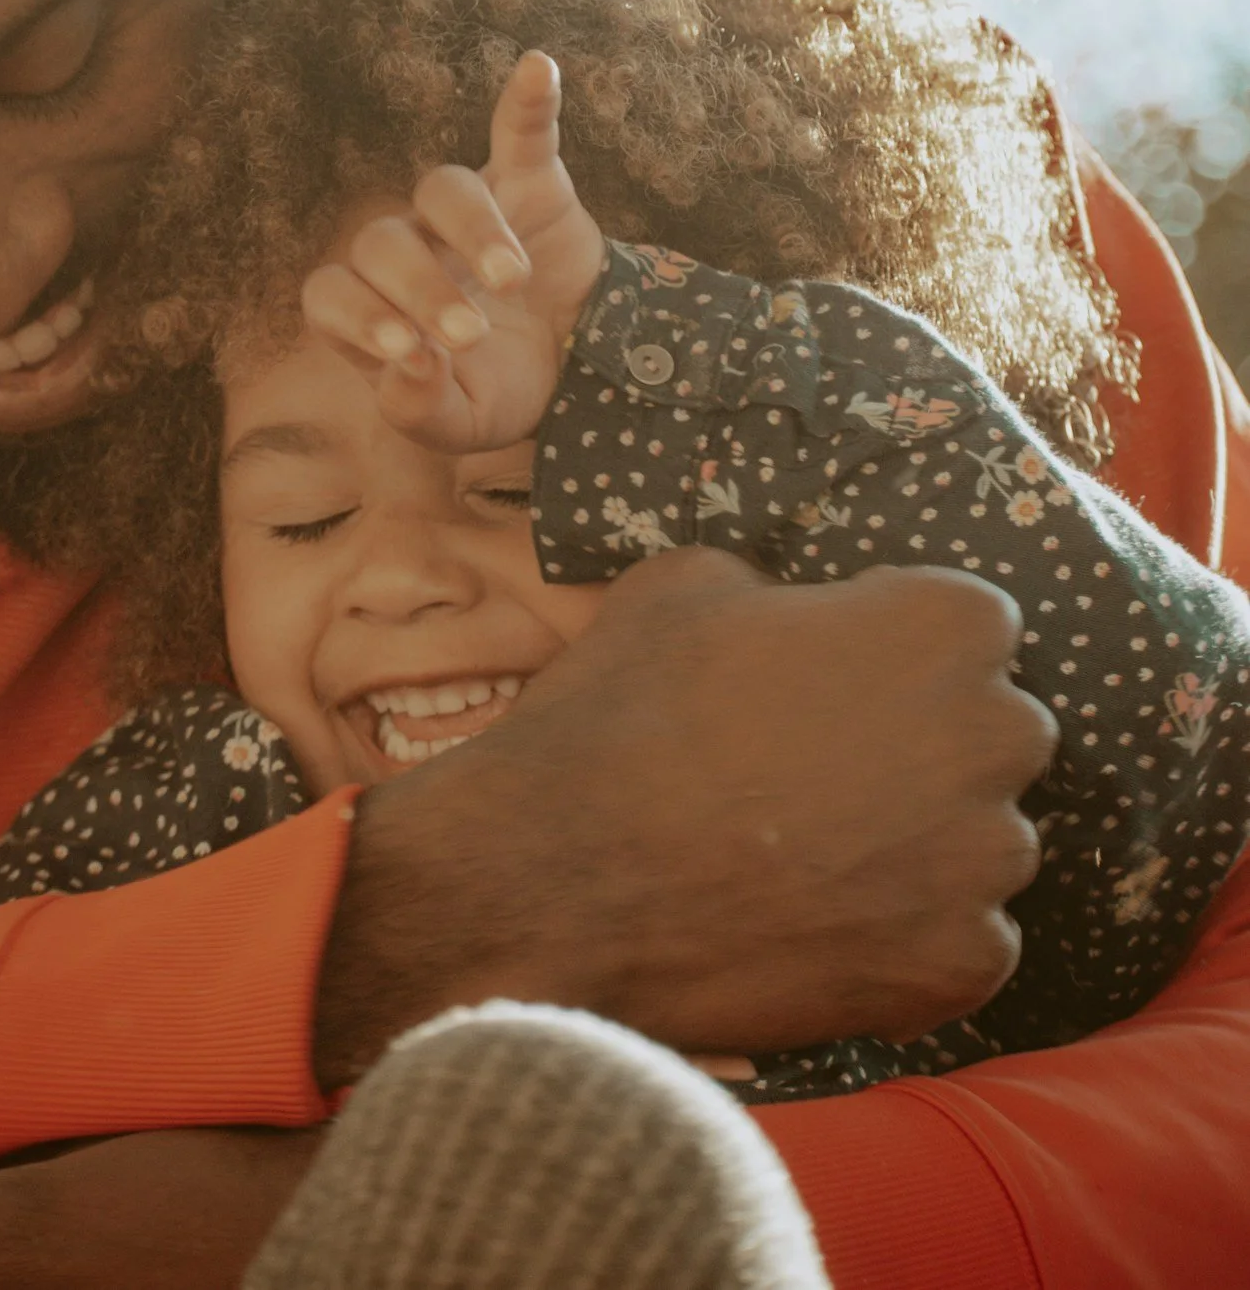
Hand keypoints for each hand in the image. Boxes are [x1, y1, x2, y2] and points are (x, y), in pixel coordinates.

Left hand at [299, 50, 604, 453]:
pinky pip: (519, 132)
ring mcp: (465, 211)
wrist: (585, 365)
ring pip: (442, 189)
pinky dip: (528, 101)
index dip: (358, 316)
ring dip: (472, 229)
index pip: (331, 294)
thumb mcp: (462, 424)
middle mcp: (409, 248)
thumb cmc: (503, 389)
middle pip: (382, 242)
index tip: (407, 351)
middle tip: (470, 334)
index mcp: (374, 308)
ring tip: (510, 279)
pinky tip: (536, 68)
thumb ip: (420, 410)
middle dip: (421, 288)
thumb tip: (408, 367)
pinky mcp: (527, 181)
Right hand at [315, 548, 1055, 1081]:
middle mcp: (994, 735)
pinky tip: (819, 926)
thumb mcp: (686, 583)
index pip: (972, 625)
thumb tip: (793, 617)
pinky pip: (965, 945)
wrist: (556, 880)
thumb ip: (780, 590)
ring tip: (813, 858)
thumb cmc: (621, 711)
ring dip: (921, 847)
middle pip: (996, 734)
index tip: (839, 677)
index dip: (897, 649)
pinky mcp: (957, 968)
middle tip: (825, 770)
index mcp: (943, 622)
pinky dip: (908, 942)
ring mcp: (983, 862)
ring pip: (983, 844)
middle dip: (929, 746)